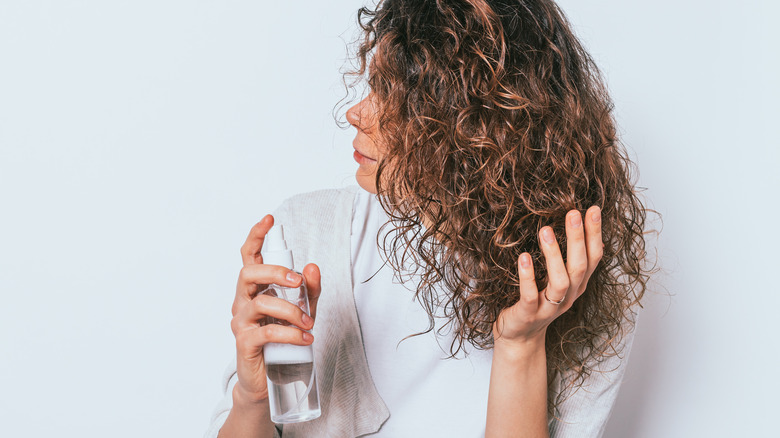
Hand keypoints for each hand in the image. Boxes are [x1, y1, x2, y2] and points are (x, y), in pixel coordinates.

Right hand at [229, 214, 321, 403]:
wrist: (270, 379)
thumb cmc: (283, 339)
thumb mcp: (303, 310)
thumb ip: (309, 289)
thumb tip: (312, 267)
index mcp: (254, 289)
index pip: (250, 257)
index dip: (256, 237)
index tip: (269, 219)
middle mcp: (243, 301)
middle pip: (248, 273)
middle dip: (274, 272)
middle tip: (297, 282)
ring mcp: (241, 322)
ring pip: (260, 303)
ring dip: (290, 310)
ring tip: (309, 322)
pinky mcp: (245, 344)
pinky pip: (266, 332)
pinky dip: (290, 334)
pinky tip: (305, 338)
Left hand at [493, 206, 602, 347]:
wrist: (520, 337)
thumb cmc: (537, 301)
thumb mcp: (558, 280)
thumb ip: (569, 260)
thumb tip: (586, 230)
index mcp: (577, 285)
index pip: (593, 257)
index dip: (594, 234)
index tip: (593, 209)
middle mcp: (568, 296)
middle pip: (579, 266)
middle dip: (578, 239)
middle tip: (573, 213)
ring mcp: (549, 307)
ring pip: (560, 282)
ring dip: (554, 255)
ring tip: (545, 230)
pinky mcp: (528, 314)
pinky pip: (530, 295)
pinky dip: (527, 276)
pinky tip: (523, 257)